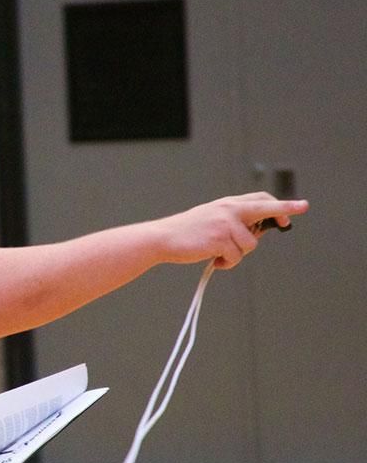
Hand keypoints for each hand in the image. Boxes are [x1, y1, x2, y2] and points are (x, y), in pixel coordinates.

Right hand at [158, 192, 308, 268]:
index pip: (259, 199)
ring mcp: (226, 224)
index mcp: (227, 204)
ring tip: (219, 254)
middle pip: (265, 209)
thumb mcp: (211, 218)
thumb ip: (233, 222)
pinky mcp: (220, 239)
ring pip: (250, 245)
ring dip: (237, 254)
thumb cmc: (186, 232)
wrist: (163, 237)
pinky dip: (227, 263)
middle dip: (285, 210)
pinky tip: (215, 260)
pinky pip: (236, 257)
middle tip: (300, 209)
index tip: (297, 207)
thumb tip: (256, 234)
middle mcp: (229, 210)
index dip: (279, 205)